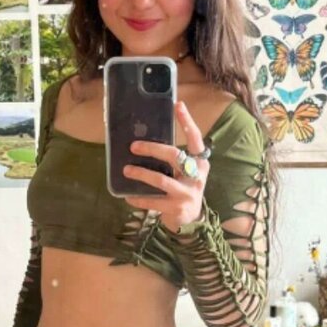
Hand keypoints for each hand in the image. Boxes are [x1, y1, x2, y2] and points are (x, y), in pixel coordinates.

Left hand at [121, 101, 209, 232]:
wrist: (190, 220)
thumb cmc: (183, 188)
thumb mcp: (184, 172)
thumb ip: (174, 159)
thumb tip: (146, 139)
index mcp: (200, 163)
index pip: (195, 139)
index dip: (187, 122)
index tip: (178, 105)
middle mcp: (196, 176)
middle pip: (174, 156)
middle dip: (152, 149)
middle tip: (134, 146)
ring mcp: (186, 193)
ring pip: (160, 180)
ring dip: (141, 174)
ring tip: (126, 169)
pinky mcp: (175, 208)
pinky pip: (152, 201)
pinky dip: (138, 198)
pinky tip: (128, 196)